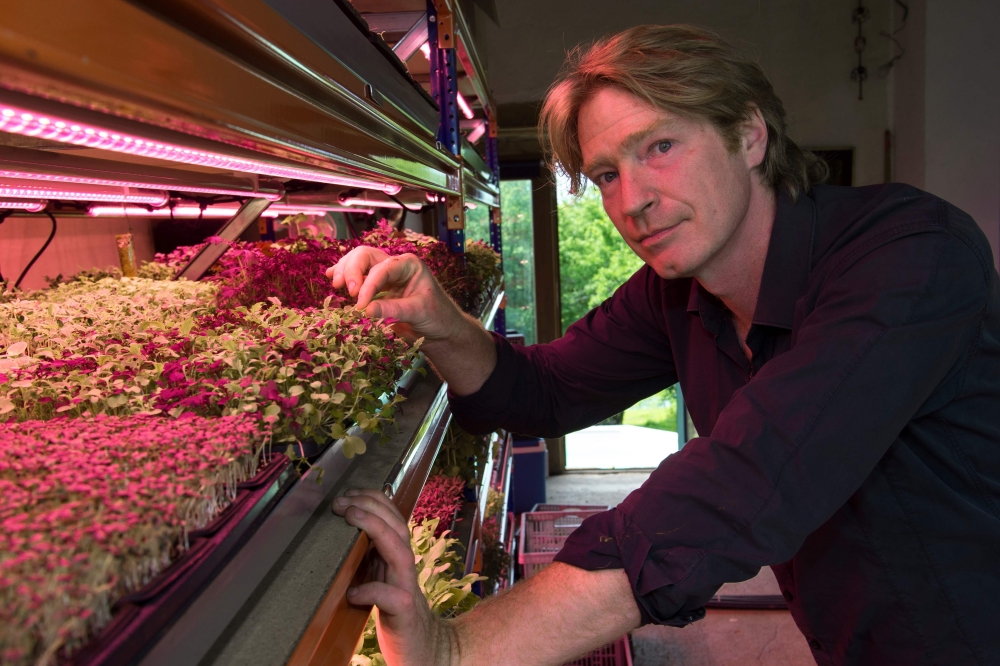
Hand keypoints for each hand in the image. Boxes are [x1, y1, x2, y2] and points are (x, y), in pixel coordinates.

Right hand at [326, 247, 463, 343]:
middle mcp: (394, 265)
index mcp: (409, 264)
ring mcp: (384, 276)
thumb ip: (393, 309)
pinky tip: (331, 276)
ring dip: (345, 270)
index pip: (382, 268)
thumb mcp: (418, 312)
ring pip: (358, 262)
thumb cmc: (437, 317)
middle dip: (353, 271)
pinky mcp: (375, 288)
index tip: (360, 305)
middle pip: (365, 256)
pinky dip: (343, 274)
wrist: (441, 331)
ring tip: (337, 285)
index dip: (368, 284)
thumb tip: (365, 310)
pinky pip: (356, 275)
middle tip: (348, 292)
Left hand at [332, 488, 452, 665]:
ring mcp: (408, 588)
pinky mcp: (404, 613)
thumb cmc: (397, 613)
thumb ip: (372, 558)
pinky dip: (371, 590)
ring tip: (351, 518)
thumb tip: (344, 535)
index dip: (372, 501)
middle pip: (397, 526)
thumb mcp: (382, 578)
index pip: (392, 517)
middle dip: (371, 507)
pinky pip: (390, 596)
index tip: (347, 496)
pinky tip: (353, 592)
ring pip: (399, 551)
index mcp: (398, 556)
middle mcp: (406, 567)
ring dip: (376, 529)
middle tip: (342, 502)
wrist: (425, 649)